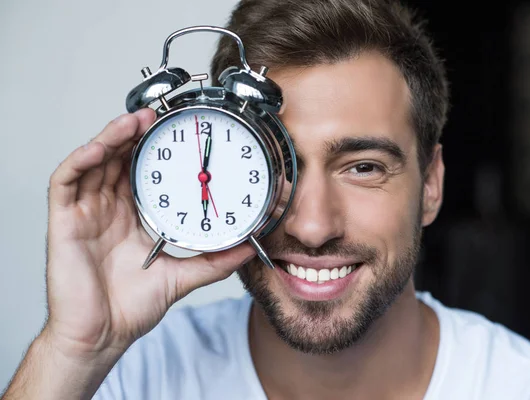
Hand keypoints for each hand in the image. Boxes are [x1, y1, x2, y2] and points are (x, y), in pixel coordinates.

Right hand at [44, 109, 254, 359]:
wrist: (103, 336)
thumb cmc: (131, 307)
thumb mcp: (182, 276)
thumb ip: (214, 261)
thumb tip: (248, 248)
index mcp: (133, 216)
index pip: (143, 172)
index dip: (156, 149)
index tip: (178, 131)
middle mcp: (108, 208)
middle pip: (118, 159)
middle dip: (135, 133)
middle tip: (158, 114)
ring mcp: (85, 213)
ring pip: (93, 161)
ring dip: (112, 137)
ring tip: (135, 120)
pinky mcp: (63, 222)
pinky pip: (65, 181)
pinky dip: (81, 160)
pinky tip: (99, 148)